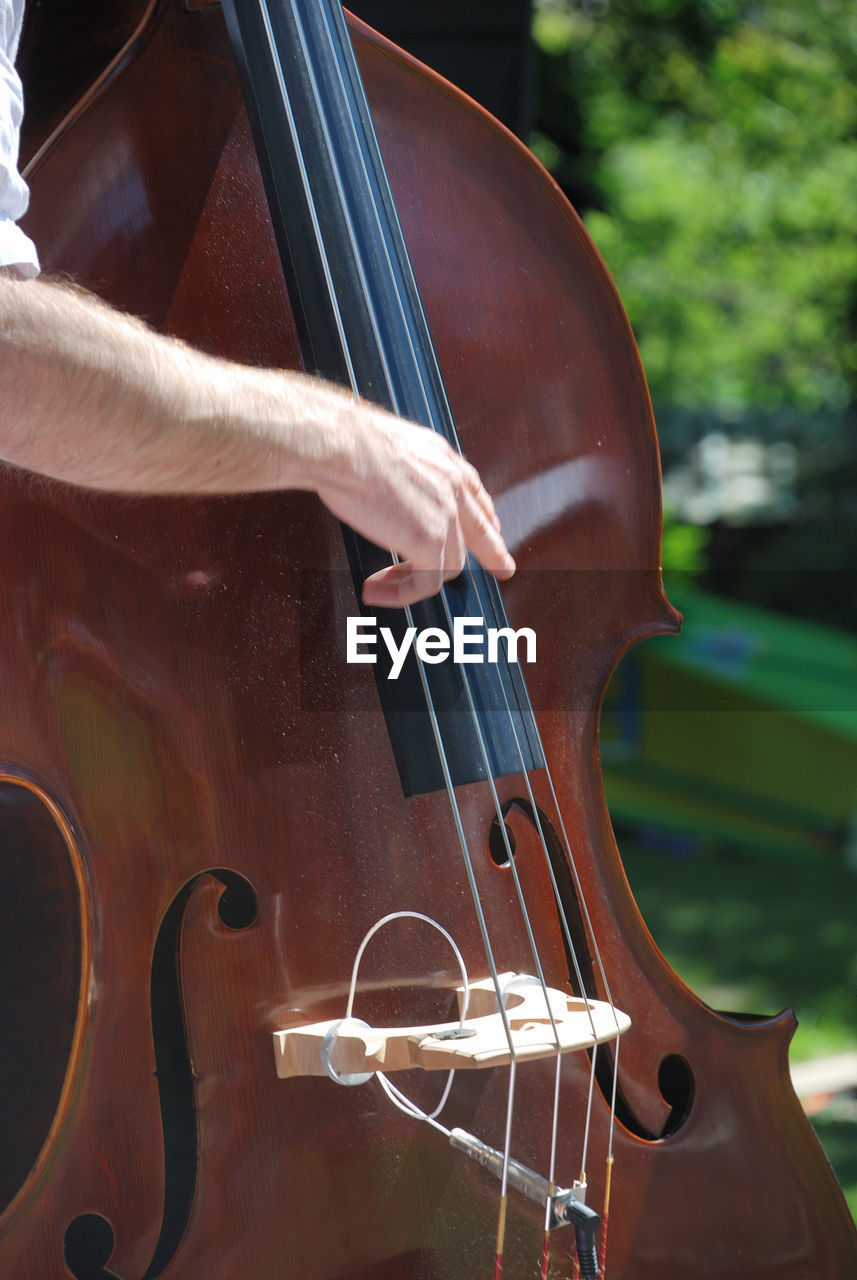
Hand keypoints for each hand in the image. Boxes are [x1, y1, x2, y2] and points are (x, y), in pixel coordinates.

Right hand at [312, 406, 514, 607]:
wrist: (344, 447)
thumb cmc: (350, 444)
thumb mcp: (391, 445)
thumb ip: (403, 468)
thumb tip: (387, 482)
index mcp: (443, 460)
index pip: (474, 493)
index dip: (484, 515)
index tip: (493, 528)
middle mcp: (452, 486)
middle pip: (480, 530)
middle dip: (493, 552)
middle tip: (504, 568)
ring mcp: (445, 516)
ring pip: (450, 564)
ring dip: (416, 579)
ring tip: (388, 586)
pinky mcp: (429, 541)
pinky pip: (426, 582)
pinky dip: (402, 593)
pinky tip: (379, 591)